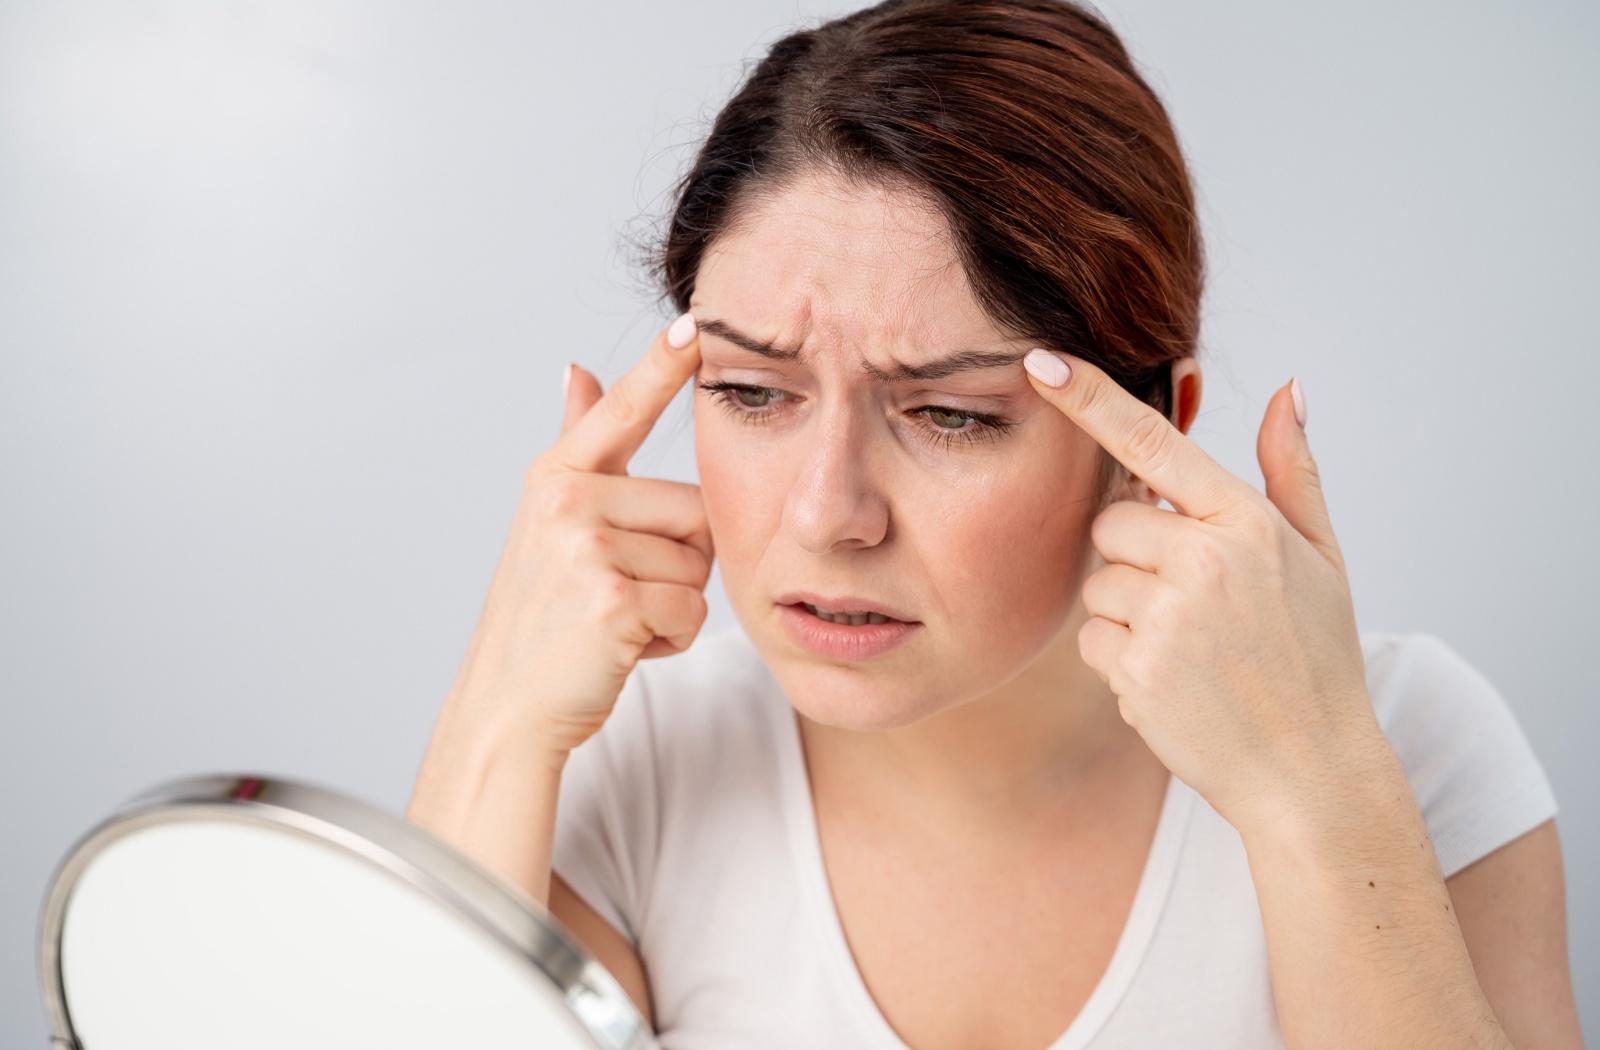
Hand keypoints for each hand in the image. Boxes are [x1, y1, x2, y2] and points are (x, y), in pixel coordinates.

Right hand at [448, 314, 712, 755]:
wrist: (507, 706)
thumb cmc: (540, 617)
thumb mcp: (548, 521)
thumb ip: (574, 443)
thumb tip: (576, 369)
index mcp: (557, 476)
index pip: (621, 411)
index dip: (662, 366)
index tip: (696, 323)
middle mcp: (566, 501)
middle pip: (697, 511)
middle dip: (677, 563)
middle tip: (616, 593)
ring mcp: (586, 549)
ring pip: (701, 566)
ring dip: (674, 605)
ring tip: (615, 621)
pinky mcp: (612, 600)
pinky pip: (693, 609)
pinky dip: (672, 639)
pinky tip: (622, 648)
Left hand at [1022, 349, 1384, 828]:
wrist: (1311, 771)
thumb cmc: (1317, 658)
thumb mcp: (1324, 558)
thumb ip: (1293, 471)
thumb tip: (1287, 388)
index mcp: (1246, 522)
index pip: (1152, 441)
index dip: (1088, 397)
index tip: (1039, 361)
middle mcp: (1204, 560)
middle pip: (1110, 524)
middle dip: (1134, 556)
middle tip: (1190, 601)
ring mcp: (1167, 617)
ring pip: (1097, 584)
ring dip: (1127, 613)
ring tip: (1191, 648)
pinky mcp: (1136, 669)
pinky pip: (1091, 640)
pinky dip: (1120, 661)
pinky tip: (1173, 681)